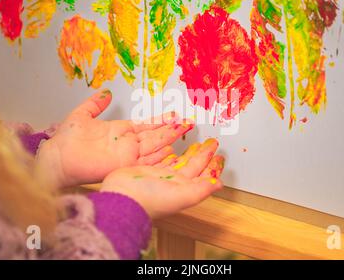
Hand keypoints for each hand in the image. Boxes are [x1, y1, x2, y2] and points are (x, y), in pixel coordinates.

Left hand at [37, 90, 192, 187]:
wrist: (58, 157)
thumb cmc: (67, 140)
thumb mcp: (82, 114)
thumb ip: (95, 104)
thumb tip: (105, 92)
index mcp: (120, 131)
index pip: (146, 124)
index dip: (161, 119)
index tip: (175, 114)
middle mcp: (127, 143)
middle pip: (155, 134)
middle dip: (172, 127)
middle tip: (188, 121)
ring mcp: (127, 154)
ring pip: (154, 145)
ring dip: (169, 138)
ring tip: (184, 130)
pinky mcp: (124, 164)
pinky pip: (146, 160)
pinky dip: (159, 157)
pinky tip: (171, 151)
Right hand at [100, 139, 224, 218]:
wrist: (121, 197)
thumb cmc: (149, 200)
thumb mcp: (181, 195)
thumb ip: (201, 189)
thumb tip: (220, 185)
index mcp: (184, 190)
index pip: (204, 176)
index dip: (213, 167)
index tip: (221, 157)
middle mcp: (173, 184)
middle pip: (194, 167)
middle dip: (203, 155)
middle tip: (211, 144)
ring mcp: (160, 176)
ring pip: (180, 161)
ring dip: (189, 152)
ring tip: (196, 142)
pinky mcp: (146, 169)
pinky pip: (163, 159)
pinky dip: (170, 153)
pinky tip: (172, 148)